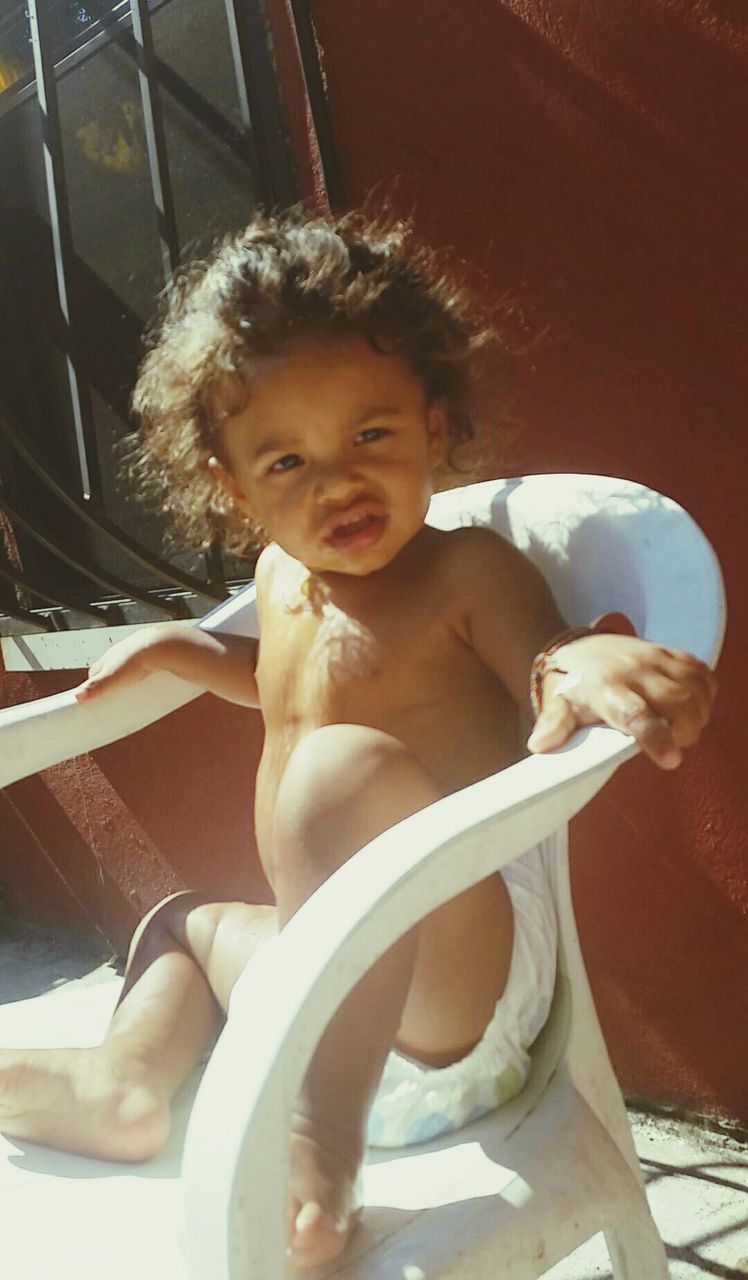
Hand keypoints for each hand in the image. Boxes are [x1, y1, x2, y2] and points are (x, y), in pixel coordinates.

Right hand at [74, 626, 172, 701]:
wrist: (163, 646)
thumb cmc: (137, 661)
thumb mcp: (113, 677)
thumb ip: (96, 687)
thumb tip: (77, 696)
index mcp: (109, 656)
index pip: (95, 671)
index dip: (93, 684)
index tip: (94, 697)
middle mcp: (122, 651)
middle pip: (111, 668)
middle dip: (111, 681)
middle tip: (115, 697)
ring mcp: (138, 650)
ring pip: (130, 665)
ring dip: (129, 676)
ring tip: (134, 692)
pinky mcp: (154, 653)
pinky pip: (147, 664)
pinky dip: (145, 672)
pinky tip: (150, 682)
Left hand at [526, 634, 716, 768]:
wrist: (576, 647)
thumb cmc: (569, 685)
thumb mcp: (557, 705)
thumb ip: (553, 726)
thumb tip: (540, 745)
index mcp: (606, 689)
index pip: (637, 714)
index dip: (658, 738)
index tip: (671, 759)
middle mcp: (635, 670)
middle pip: (679, 704)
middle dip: (686, 732)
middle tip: (674, 744)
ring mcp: (655, 658)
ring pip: (696, 689)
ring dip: (698, 715)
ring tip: (682, 729)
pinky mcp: (670, 652)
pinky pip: (702, 673)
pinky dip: (705, 693)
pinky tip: (692, 706)